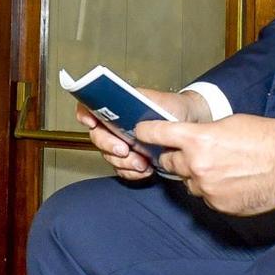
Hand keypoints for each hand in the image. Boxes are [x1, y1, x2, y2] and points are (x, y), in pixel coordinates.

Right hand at [76, 86, 212, 181]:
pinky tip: (145, 170)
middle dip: (108, 145)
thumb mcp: (162, 101)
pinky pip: (122, 170)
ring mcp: (121, 143)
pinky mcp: (130, 159)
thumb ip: (145, 107)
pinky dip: (131, 173)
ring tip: (142, 163)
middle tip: (124, 150)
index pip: (90, 107)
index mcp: (117, 106)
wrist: (189, 122)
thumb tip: (134, 121)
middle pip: (97, 136)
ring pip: (108, 156)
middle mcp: (115, 125)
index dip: (85, 114)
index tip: (92, 123)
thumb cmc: (173, 109)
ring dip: (123, 163)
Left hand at [131, 114, 274, 216]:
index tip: (142, 132)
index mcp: (197, 140)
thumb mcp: (227, 124)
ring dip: (197, 175)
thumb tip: (185, 140)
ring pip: (188, 182)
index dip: (147, 132)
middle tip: (194, 152)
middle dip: (177, 156)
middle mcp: (197, 166)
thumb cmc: (265, 137)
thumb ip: (200, 134)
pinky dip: (213, 190)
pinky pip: (206, 197)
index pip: (156, 135)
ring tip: (222, 167)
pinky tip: (232, 181)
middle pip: (169, 162)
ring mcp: (208, 189)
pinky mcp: (219, 206)